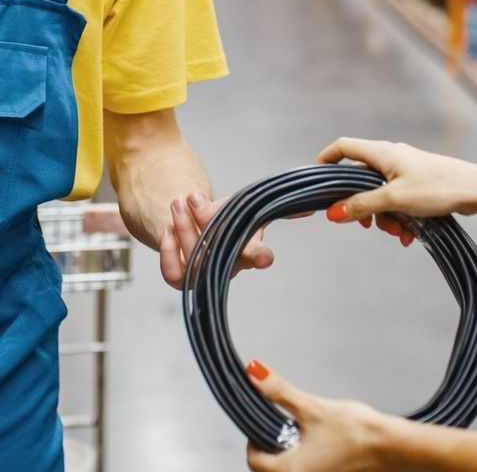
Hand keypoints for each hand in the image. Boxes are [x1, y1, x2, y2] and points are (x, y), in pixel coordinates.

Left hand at [159, 192, 274, 287]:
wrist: (198, 224)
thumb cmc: (226, 216)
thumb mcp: (245, 204)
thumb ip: (265, 204)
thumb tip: (309, 209)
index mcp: (249, 248)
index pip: (257, 253)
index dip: (261, 256)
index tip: (265, 258)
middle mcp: (230, 266)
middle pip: (217, 251)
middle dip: (202, 222)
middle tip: (190, 197)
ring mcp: (207, 275)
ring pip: (195, 262)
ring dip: (183, 229)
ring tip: (178, 203)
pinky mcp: (184, 279)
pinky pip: (174, 275)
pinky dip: (168, 252)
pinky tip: (168, 230)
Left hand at [243, 360, 390, 471]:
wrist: (392, 446)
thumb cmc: (359, 434)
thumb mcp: (312, 407)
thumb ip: (279, 391)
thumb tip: (255, 374)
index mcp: (290, 471)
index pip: (254, 459)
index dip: (255, 438)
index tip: (268, 423)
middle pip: (268, 468)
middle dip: (273, 446)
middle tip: (288, 427)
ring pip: (288, 470)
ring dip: (290, 453)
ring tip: (308, 434)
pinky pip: (307, 471)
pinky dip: (306, 459)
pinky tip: (321, 444)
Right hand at [318, 138, 476, 245]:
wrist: (476, 190)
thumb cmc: (436, 187)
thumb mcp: (394, 200)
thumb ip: (362, 206)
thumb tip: (333, 213)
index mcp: (381, 152)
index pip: (343, 147)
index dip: (326, 160)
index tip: (318, 180)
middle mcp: (391, 157)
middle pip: (361, 179)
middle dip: (362, 206)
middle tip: (366, 226)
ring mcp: (405, 170)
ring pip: (380, 194)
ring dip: (384, 217)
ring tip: (400, 234)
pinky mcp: (418, 183)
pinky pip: (398, 200)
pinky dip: (399, 217)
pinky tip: (410, 235)